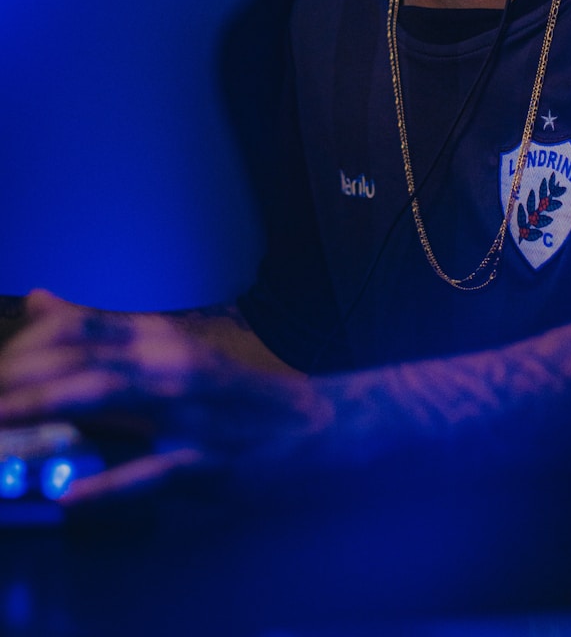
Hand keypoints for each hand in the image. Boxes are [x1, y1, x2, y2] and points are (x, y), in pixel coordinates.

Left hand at [0, 290, 322, 503]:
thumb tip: (40, 302)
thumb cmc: (234, 394)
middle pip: (81, 361)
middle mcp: (171, 364)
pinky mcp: (204, 460)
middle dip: (18, 379)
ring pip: (106, 401)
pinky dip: (107, 485)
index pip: (79, 329)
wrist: (313, 425)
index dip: (24, 345)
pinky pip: (150, 472)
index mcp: (160, 338)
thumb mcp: (171, 351)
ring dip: (46, 411)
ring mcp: (188, 411)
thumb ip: (104, 331)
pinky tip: (69, 498)